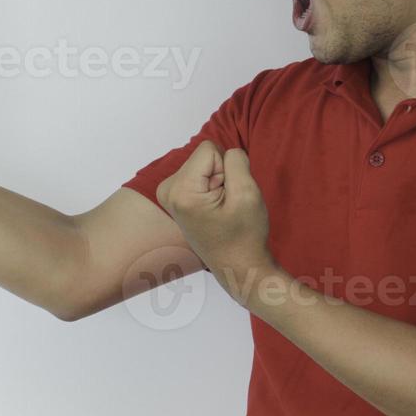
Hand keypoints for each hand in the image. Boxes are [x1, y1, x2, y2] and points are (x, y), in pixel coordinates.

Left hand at [155, 141, 274, 304]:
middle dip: (221, 175)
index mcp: (181, 190)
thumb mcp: (248, 192)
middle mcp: (167, 190)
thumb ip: (236, 160)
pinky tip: (214, 211)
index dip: (228, 169)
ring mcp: (168, 195)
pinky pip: (200, 175)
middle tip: (226, 205)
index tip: (229, 196)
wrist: (237, 266)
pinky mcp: (175, 197)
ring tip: (221, 209)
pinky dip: (212, 188)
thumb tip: (226, 151)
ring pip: (203, 165)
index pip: (209, 149)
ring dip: (218, 183)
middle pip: (204, 156)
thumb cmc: (245, 235)